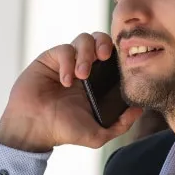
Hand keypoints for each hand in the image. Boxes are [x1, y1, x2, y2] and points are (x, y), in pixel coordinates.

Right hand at [0, 32, 142, 151]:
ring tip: (82, 75)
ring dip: (86, 54)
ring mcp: (67, 62)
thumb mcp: (97, 134)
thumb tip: (140, 110)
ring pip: (83, 39)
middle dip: (105, 43)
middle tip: (105, 56)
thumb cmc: (63, 131)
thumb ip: (121, 125)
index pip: (113, 58)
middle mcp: (84, 68)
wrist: (34, 128)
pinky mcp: (50, 59)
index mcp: (97, 82)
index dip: (119, 55)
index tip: (122, 63)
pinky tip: (65, 80)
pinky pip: (64, 49)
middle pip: (101, 40)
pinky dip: (67, 62)